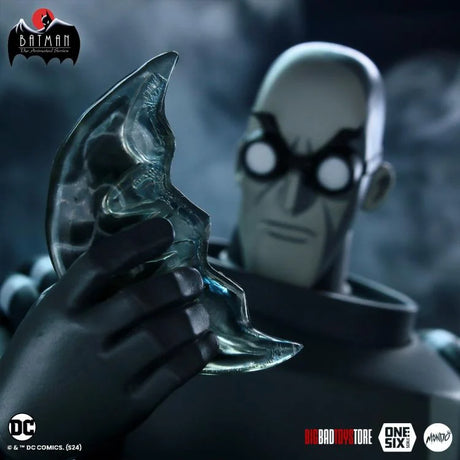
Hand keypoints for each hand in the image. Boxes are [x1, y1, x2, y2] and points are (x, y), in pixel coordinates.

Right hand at [0, 218, 216, 457]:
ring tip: (202, 310)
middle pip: (141, 300)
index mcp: (59, 310)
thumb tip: (138, 256)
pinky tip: (208, 342)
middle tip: (194, 277)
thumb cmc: (44, 364)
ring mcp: (106, 376)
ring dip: (193, 317)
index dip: (137, 241)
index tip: (164, 230)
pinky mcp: (129, 407)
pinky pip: (174, 375)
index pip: (100, 262)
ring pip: (162, 337)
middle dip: (177, 284)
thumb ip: (86, 293)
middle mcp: (82, 340)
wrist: (31, 435)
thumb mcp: (50, 320)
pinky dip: (198, 354)